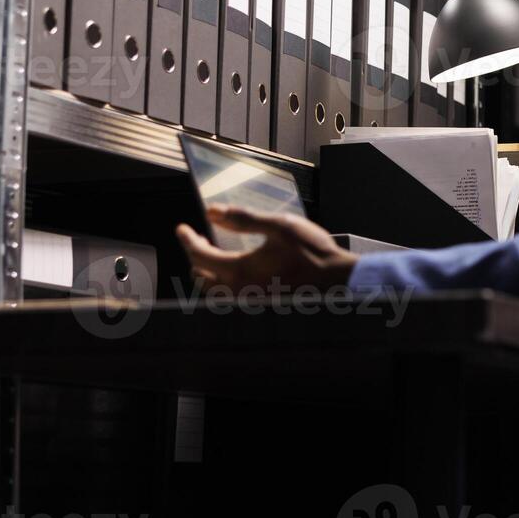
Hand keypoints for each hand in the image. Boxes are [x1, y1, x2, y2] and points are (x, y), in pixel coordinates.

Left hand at [176, 205, 358, 292]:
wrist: (336, 280)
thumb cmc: (312, 252)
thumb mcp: (279, 226)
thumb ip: (243, 219)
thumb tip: (212, 212)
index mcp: (239, 270)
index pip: (200, 255)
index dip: (187, 239)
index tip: (181, 228)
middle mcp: (239, 290)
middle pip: (201, 277)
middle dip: (196, 257)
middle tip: (198, 239)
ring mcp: (250, 301)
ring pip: (214, 292)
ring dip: (207, 274)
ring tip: (213, 257)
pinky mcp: (260, 305)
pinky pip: (230, 297)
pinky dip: (223, 284)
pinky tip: (236, 272)